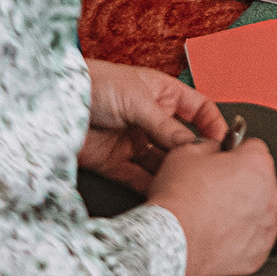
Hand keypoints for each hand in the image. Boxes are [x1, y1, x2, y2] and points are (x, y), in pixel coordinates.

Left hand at [82, 59, 225, 190]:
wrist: (52, 103)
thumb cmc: (95, 84)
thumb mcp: (138, 100)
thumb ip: (166, 126)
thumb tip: (192, 146)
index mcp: (161, 94)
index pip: (197, 109)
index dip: (212, 124)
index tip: (224, 142)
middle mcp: (150, 119)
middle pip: (181, 140)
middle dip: (194, 154)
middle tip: (206, 169)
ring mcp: (133, 141)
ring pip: (161, 162)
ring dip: (172, 172)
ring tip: (186, 184)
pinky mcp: (114, 162)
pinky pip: (137, 177)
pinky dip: (149, 185)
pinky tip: (162, 192)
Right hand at [148, 137, 276, 275]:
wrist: (170, 244)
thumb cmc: (178, 202)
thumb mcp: (186, 153)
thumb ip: (209, 145)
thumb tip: (215, 149)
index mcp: (257, 164)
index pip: (253, 147)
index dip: (233, 152)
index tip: (223, 160)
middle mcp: (270, 194)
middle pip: (259, 179)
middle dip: (240, 182)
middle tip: (213, 190)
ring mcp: (266, 225)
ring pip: (258, 209)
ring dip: (242, 210)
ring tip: (213, 215)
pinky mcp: (259, 252)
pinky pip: (254, 237)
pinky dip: (241, 236)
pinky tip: (218, 235)